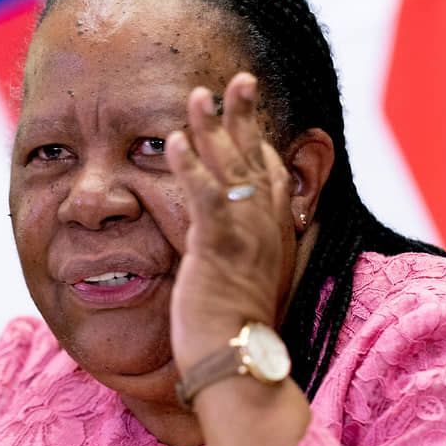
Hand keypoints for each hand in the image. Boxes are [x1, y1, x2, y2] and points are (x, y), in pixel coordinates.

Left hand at [165, 73, 294, 369]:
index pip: (270, 178)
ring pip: (230, 168)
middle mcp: (265, 229)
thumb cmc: (232, 334)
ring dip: (213, 127)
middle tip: (238, 79)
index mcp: (272, 237)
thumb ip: (235, 257)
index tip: (249, 118)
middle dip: (245, 115)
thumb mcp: (242, 286)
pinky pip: (204, 196)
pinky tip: (172, 140)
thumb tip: (223, 251)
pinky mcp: (218, 247)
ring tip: (198, 93)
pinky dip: (190, 166)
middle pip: (256, 158)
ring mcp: (244, 236)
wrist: (237, 366)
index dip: (259, 143)